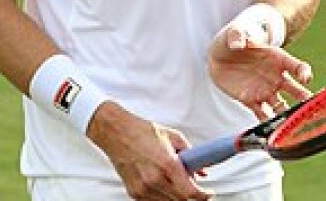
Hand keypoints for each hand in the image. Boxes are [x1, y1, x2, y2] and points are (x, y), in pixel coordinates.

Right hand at [87, 101, 212, 199]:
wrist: (117, 134)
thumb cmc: (143, 132)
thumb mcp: (175, 138)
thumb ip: (191, 155)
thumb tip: (202, 170)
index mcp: (167, 164)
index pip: (190, 192)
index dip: (203, 196)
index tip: (208, 194)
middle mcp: (154, 179)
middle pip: (181, 200)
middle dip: (192, 195)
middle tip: (196, 188)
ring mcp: (143, 188)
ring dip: (177, 197)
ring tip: (179, 183)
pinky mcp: (134, 192)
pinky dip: (164, 197)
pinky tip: (165, 186)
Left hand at [209, 25, 313, 119]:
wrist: (220, 54)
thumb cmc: (234, 38)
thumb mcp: (236, 31)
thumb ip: (238, 35)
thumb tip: (237, 43)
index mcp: (278, 59)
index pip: (297, 67)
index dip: (304, 73)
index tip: (306, 78)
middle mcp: (276, 77)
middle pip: (295, 90)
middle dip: (304, 99)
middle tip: (312, 109)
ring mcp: (265, 90)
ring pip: (280, 106)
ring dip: (286, 116)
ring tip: (291, 127)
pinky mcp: (250, 100)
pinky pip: (261, 114)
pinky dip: (266, 124)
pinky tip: (270, 134)